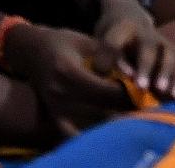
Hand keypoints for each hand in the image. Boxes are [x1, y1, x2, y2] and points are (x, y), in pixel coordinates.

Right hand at [4, 25, 130, 136]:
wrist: (31, 51)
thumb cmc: (63, 42)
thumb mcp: (87, 42)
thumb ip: (109, 57)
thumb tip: (134, 74)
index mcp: (68, 72)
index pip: (104, 90)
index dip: (126, 93)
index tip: (142, 90)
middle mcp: (59, 93)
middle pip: (100, 109)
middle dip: (123, 108)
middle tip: (140, 103)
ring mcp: (54, 108)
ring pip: (90, 125)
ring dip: (111, 121)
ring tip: (127, 112)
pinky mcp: (53, 116)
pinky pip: (73, 133)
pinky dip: (90, 132)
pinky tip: (104, 124)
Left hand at [93, 0, 174, 100]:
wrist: (129, 18)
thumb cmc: (111, 38)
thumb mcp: (101, 43)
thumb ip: (106, 59)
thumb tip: (116, 79)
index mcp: (121, 29)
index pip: (114, 41)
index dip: (111, 57)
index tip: (106, 72)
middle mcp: (145, 32)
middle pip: (148, 47)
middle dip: (145, 67)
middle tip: (141, 87)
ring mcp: (162, 40)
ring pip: (169, 54)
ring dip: (166, 73)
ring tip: (161, 91)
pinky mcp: (173, 50)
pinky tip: (174, 95)